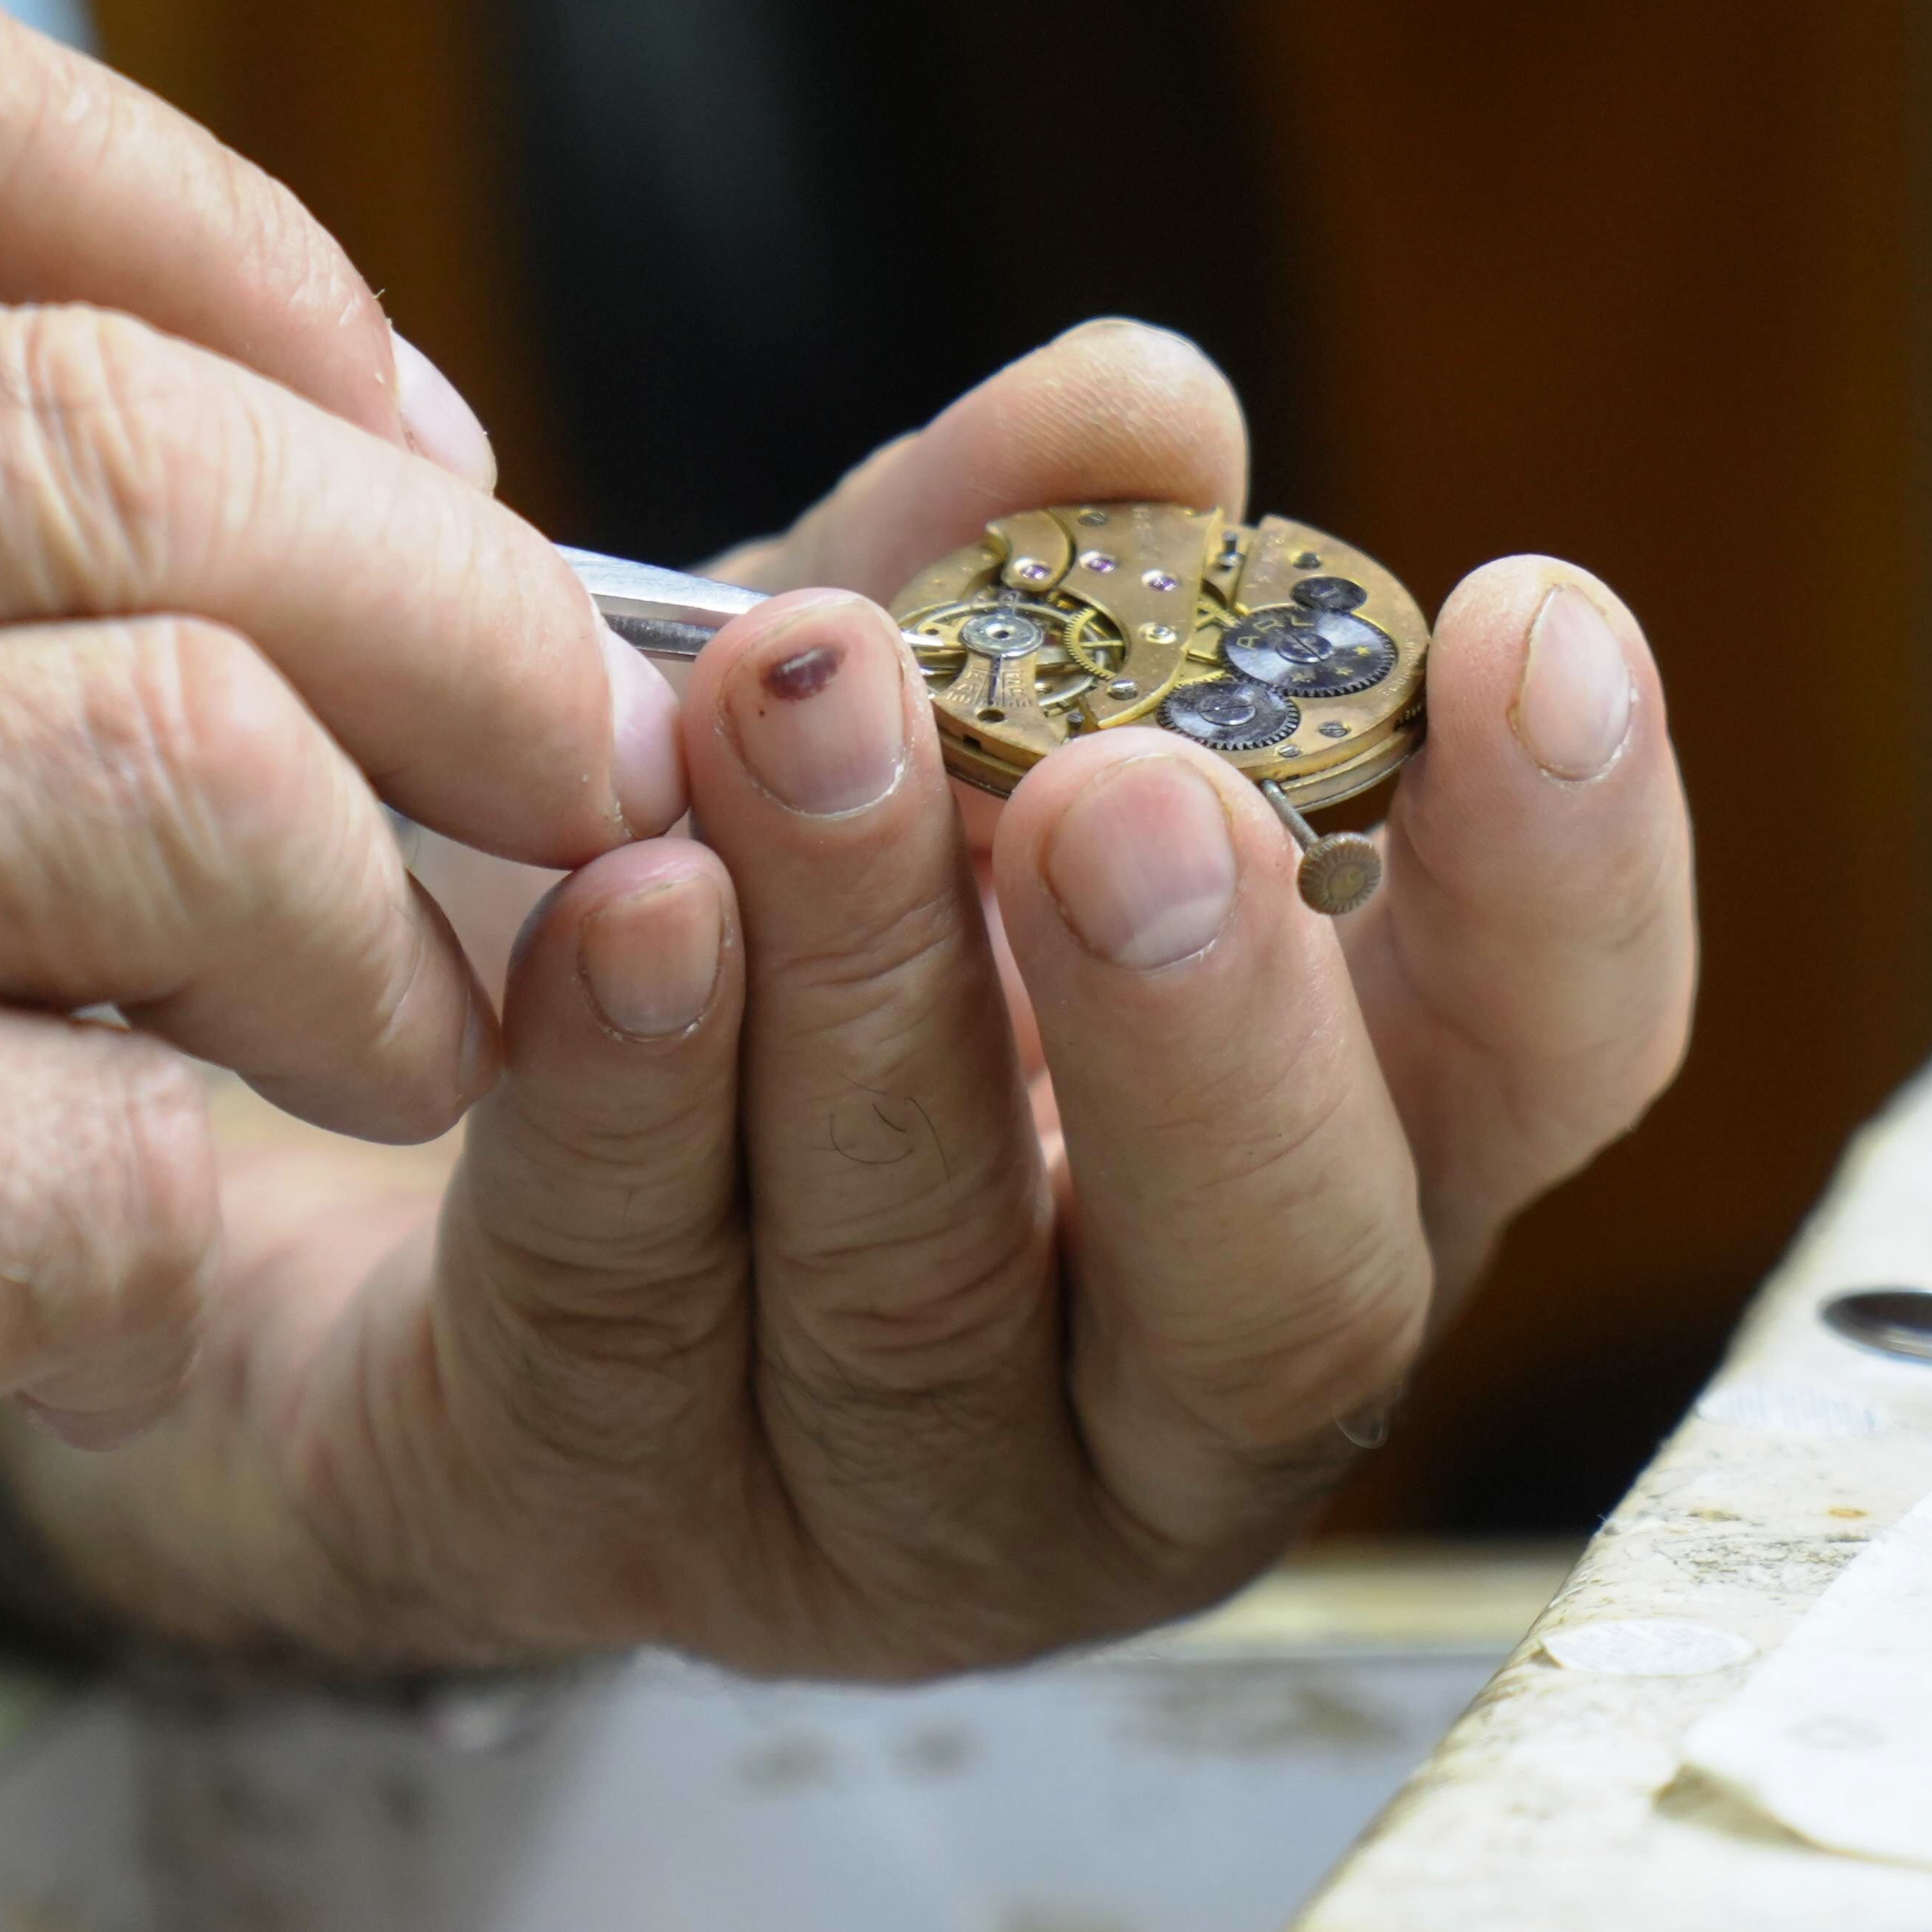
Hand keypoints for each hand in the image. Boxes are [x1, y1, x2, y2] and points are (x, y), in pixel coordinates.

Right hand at [0, 0, 674, 1931]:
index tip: (402, 440)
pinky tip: (108, 1292)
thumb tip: (289, 447)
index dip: (249, 247)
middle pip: (132, 429)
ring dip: (382, 941)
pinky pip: (139, 1155)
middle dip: (452, 616)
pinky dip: (200, 1241)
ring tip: (370, 1053)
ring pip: (207, 766)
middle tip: (553, 772)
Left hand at [0, 321, 1693, 1676]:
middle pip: (1284, 1280)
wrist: (362, 1128)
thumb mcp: (863, 717)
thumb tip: (1149, 411)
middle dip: (1209, 1028)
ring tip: (801, 709)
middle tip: (1130, 790)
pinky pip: (628, 1300)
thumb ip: (1007, 568)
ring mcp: (890, 1505)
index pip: (1539, 1075)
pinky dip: (622, 1087)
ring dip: (867, 979)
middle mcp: (1160, 1392)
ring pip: (921, 1282)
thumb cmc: (719, 942)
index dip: (1569, 880)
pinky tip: (617, 909)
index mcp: (1322, 1169)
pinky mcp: (613, 1520)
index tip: (1530, 625)